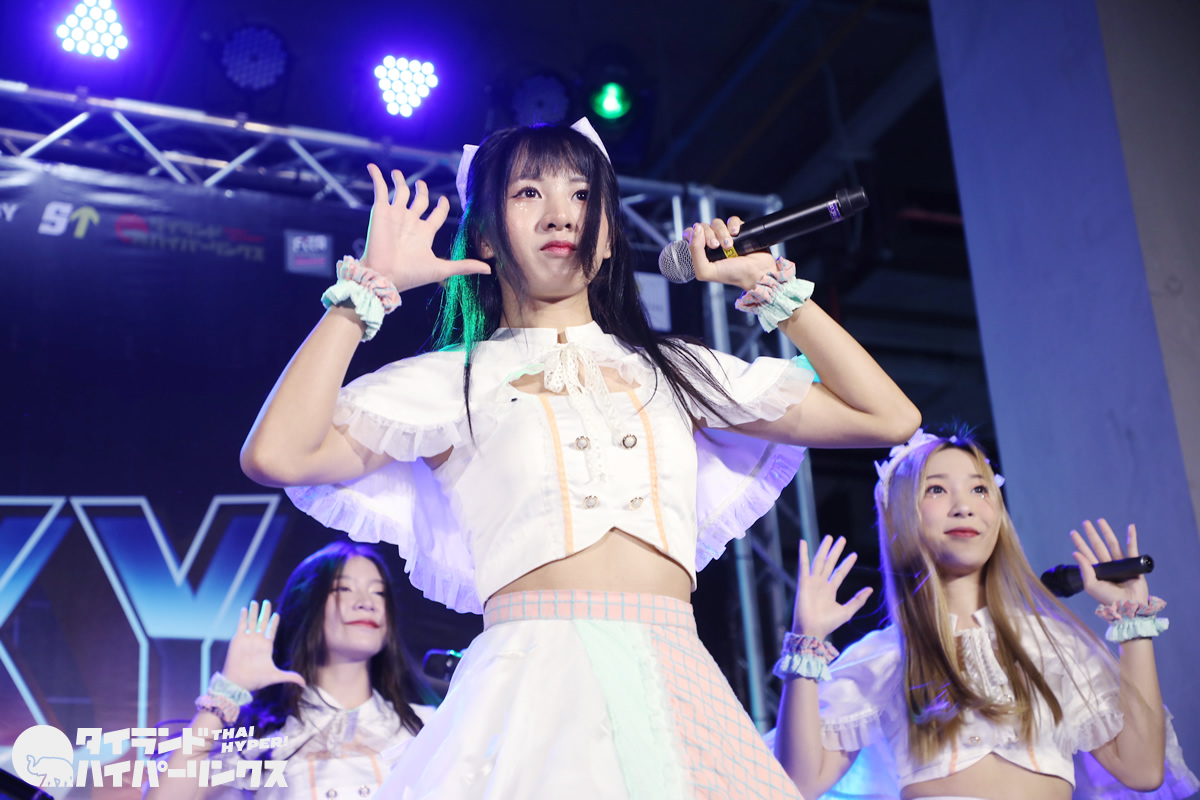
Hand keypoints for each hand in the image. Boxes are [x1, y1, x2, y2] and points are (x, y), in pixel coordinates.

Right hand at [221, 600, 305, 692]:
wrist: (238, 683)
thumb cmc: (256, 680)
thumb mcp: (276, 676)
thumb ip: (290, 676)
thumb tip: (304, 683)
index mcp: (266, 647)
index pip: (271, 631)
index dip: (274, 622)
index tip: (277, 614)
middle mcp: (257, 641)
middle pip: (262, 622)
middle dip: (265, 612)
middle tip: (267, 602)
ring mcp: (247, 639)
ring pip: (251, 621)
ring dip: (253, 612)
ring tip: (255, 602)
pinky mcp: (238, 639)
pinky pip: (241, 625)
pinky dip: (243, 617)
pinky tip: (244, 609)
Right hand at [359, 164, 490, 292]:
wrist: (385, 275)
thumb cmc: (411, 275)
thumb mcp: (441, 269)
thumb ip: (464, 266)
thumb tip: (488, 270)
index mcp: (424, 233)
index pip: (436, 215)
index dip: (442, 206)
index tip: (445, 199)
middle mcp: (410, 222)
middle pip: (418, 200)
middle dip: (421, 190)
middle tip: (421, 183)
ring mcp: (395, 215)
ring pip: (399, 192)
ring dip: (399, 181)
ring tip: (396, 172)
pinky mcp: (380, 211)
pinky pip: (379, 189)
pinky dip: (376, 177)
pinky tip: (372, 167)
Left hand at [684, 216, 778, 290]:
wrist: (756, 273)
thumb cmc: (733, 275)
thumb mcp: (706, 271)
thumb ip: (695, 252)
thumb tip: (696, 230)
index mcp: (702, 252)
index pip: (690, 235)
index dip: (693, 235)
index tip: (701, 243)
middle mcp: (713, 243)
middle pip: (703, 227)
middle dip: (709, 235)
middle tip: (716, 246)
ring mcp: (725, 236)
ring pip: (716, 223)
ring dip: (721, 232)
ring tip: (729, 245)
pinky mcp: (739, 230)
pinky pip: (732, 220)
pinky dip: (733, 225)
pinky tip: (736, 234)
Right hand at [792, 535, 872, 639]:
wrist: (813, 630)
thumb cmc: (828, 623)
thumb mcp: (847, 611)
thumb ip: (858, 600)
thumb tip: (870, 589)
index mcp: (830, 590)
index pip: (839, 572)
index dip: (846, 563)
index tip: (854, 554)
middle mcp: (821, 584)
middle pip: (829, 563)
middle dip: (836, 551)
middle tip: (842, 538)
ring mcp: (812, 581)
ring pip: (819, 561)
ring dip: (824, 549)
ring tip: (829, 537)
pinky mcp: (804, 582)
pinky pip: (803, 565)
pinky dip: (803, 553)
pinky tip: (803, 542)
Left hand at [1071, 519, 1149, 605]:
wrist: (1128, 607)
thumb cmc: (1109, 599)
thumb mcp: (1092, 586)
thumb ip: (1085, 570)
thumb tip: (1075, 553)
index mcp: (1097, 572)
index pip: (1086, 554)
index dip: (1080, 543)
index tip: (1074, 532)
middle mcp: (1108, 566)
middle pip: (1098, 546)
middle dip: (1091, 534)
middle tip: (1085, 522)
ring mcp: (1120, 565)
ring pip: (1112, 544)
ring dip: (1107, 532)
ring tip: (1100, 520)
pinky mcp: (1134, 565)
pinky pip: (1132, 549)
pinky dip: (1132, 538)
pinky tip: (1130, 527)